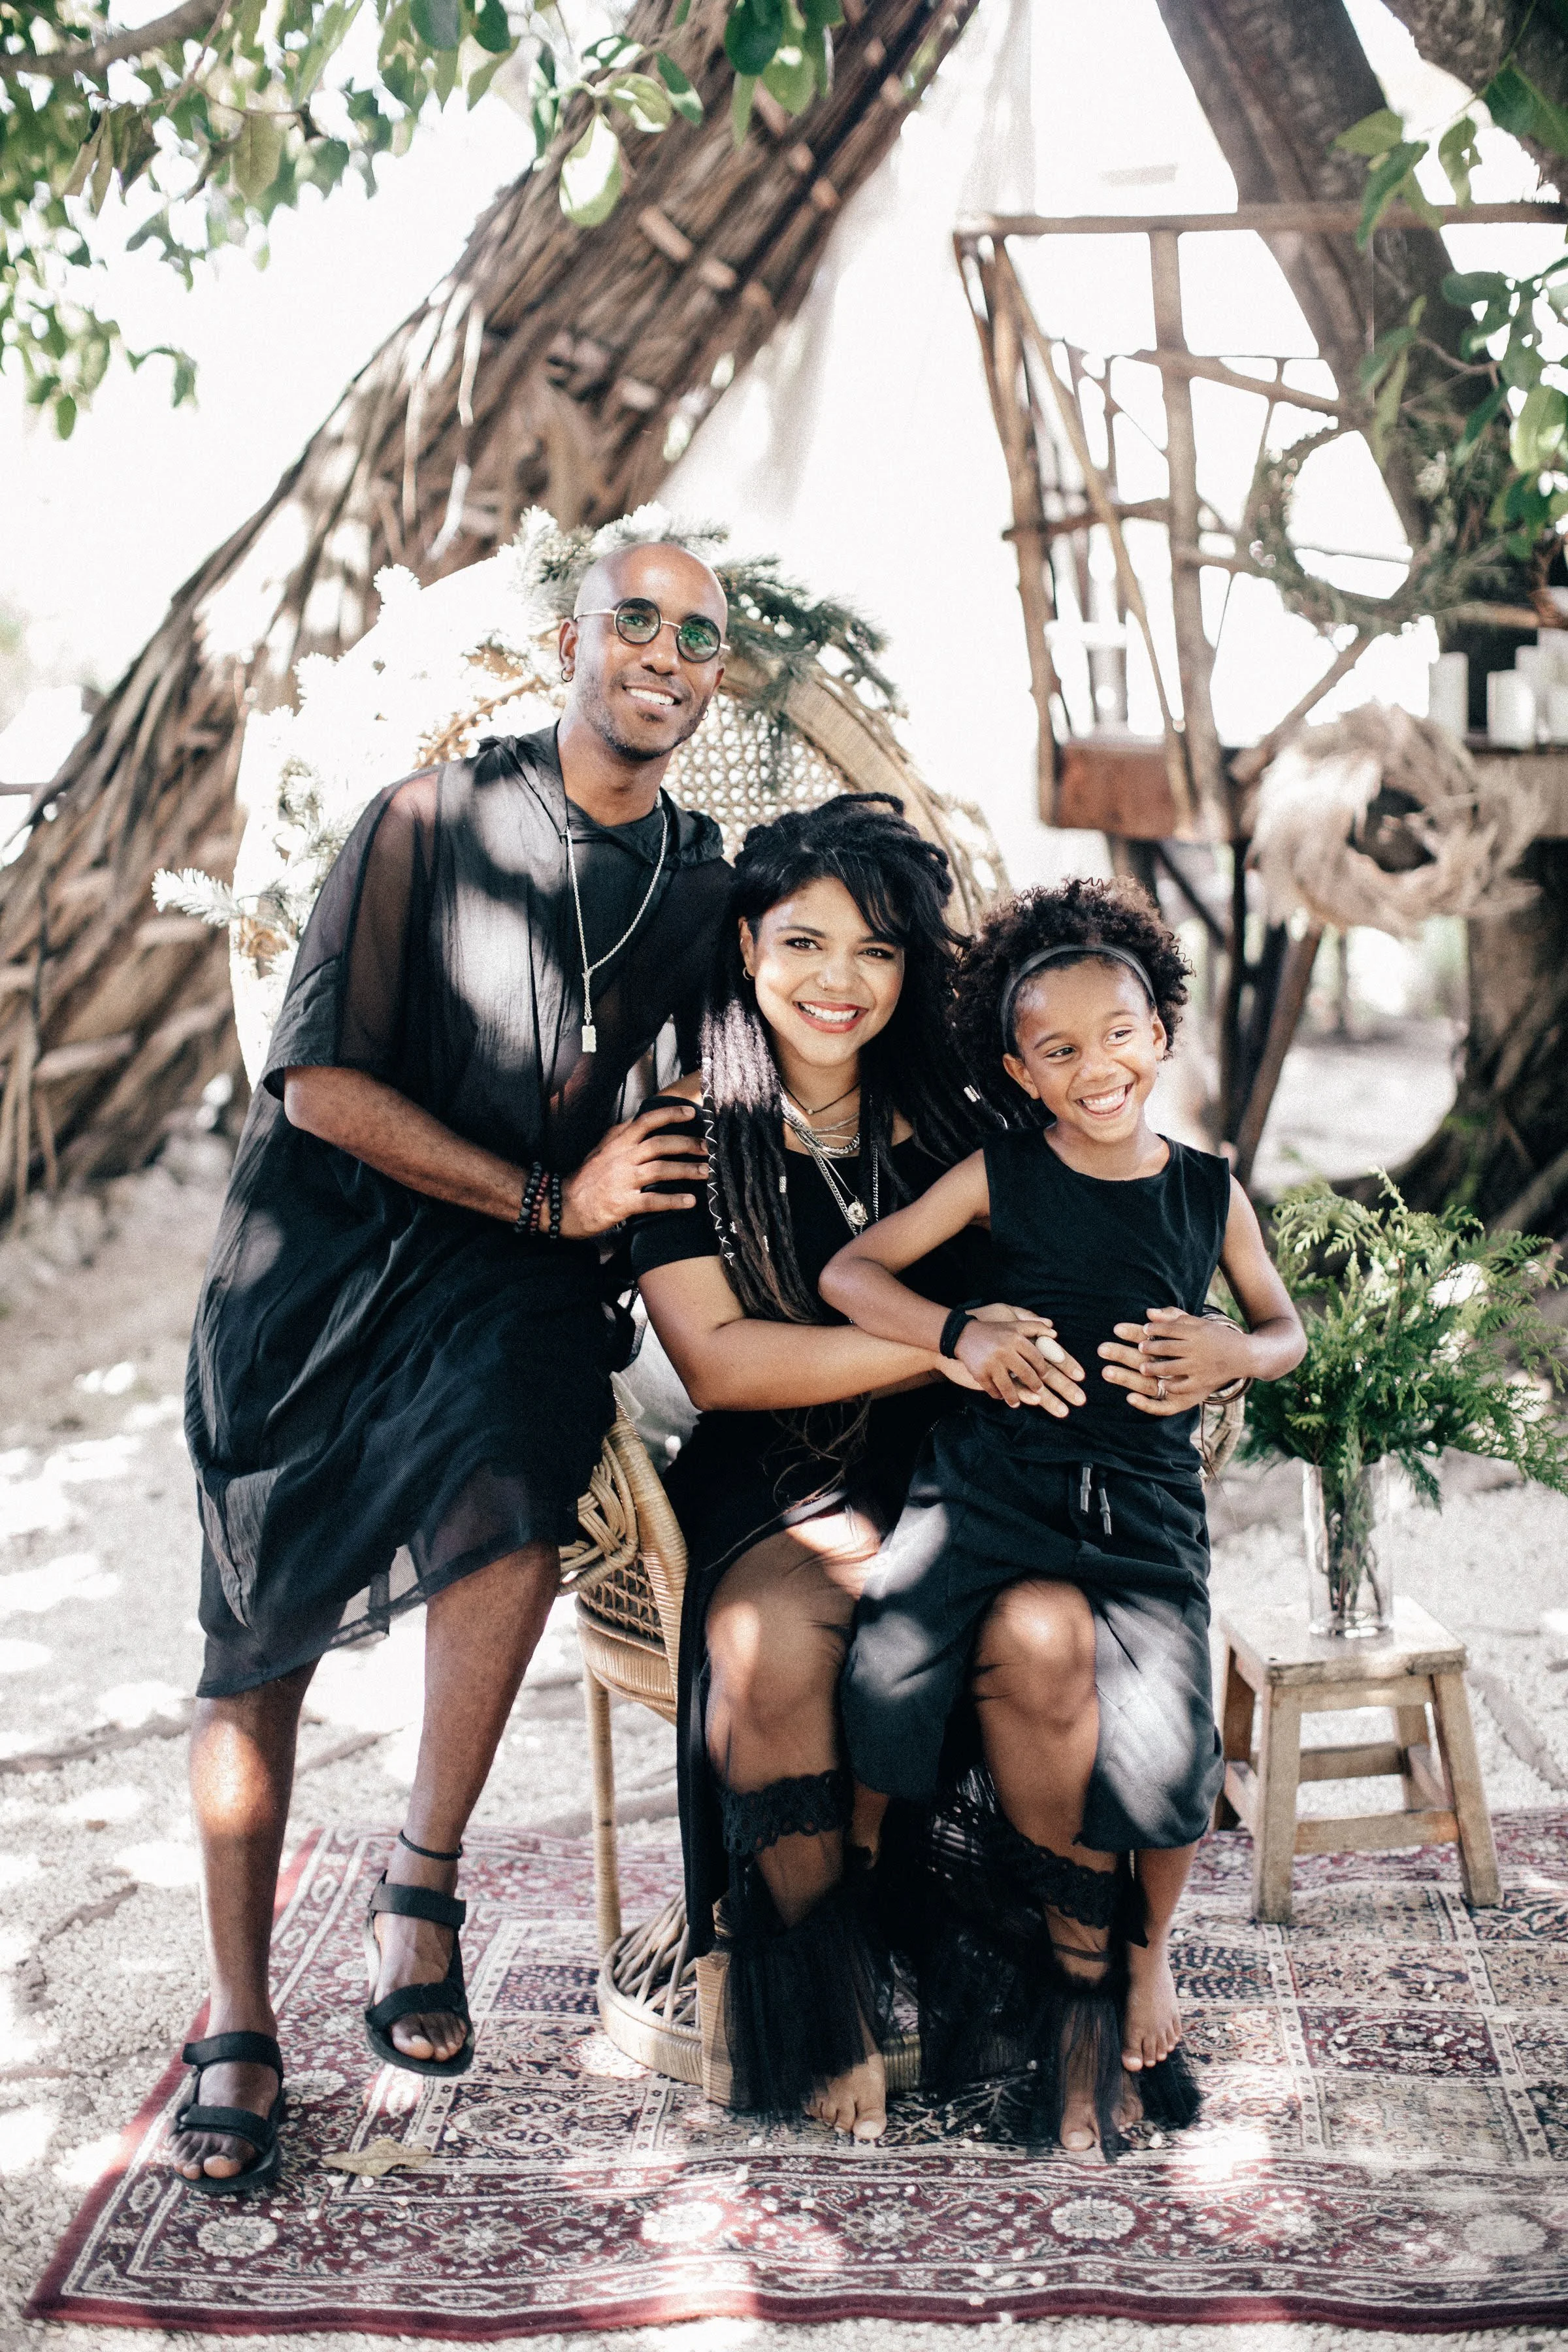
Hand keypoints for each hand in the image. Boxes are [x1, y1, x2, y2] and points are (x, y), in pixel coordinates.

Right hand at [559, 1102, 708, 1238]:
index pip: (646, 1120)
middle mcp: (621, 1157)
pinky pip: (652, 1200)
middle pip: (660, 1144)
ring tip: (706, 1173)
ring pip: (660, 1169)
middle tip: (708, 1148)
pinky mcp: (622, 1203)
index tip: (691, 1112)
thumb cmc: (586, 1179)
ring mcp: (622, 1180)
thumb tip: (641, 1121)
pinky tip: (690, 1202)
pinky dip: (673, 1201)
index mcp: (617, 1142)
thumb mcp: (601, 1150)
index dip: (670, 1114)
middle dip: (687, 1144)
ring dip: (687, 1170)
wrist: (563, 1206)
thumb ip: (621, 1136)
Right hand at [953, 1305, 1085, 1414]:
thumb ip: (1035, 1326)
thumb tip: (1055, 1333)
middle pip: (1026, 1374)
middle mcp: (1004, 1350)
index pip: (1036, 1358)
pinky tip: (1000, 1396)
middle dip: (1034, 1385)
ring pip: (1008, 1387)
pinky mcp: (979, 1373)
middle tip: (1038, 1390)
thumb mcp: (1013, 1324)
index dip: (1043, 1370)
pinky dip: (997, 1395)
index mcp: (1015, 1338)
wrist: (962, 1334)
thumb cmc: (993, 1331)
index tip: (1044, 1376)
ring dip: (1014, 1398)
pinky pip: (992, 1389)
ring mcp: (991, 1363)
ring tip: (1017, 1403)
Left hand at [1098, 1306, 1252, 1415]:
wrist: (1245, 1355)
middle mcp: (1197, 1349)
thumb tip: (1148, 1313)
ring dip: (1154, 1368)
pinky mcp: (1203, 1381)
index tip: (1144, 1329)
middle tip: (1140, 1348)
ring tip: (1143, 1368)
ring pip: (1171, 1367)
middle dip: (1151, 1347)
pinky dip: (1171, 1386)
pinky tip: (1162, 1384)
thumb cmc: (1218, 1336)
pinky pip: (1183, 1385)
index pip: (1170, 1329)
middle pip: (1167, 1348)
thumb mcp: (1200, 1323)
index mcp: (1196, 1332)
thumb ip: (1174, 1317)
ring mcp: (1199, 1367)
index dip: (1155, 1329)